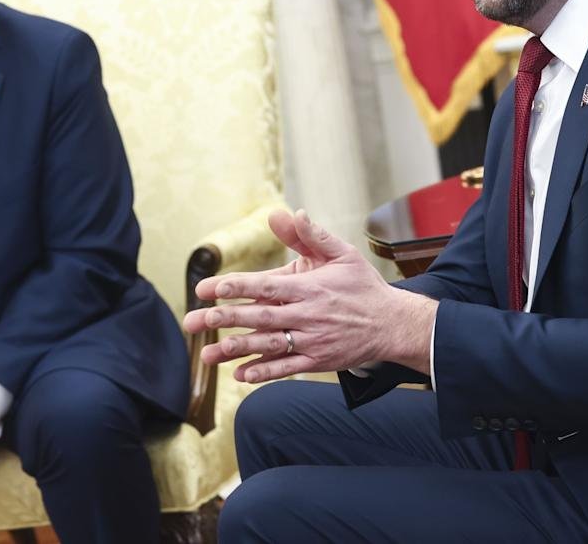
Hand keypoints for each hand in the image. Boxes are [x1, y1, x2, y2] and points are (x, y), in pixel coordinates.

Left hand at [181, 209, 437, 381]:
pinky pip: (285, 368)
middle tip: (194, 320)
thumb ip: (311, 236)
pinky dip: (263, 371)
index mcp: (310, 287)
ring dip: (236, 349)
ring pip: (268, 345)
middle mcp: (307, 315)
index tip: (208, 288)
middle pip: (259, 317)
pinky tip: (241, 374)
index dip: (235, 286)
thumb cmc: (364, 286)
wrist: (392, 324)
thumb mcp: (343, 254)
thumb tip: (289, 213)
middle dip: (224, 319)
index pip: (266, 286)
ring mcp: (311, 341)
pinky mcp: (317, 361)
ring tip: (208, 354)